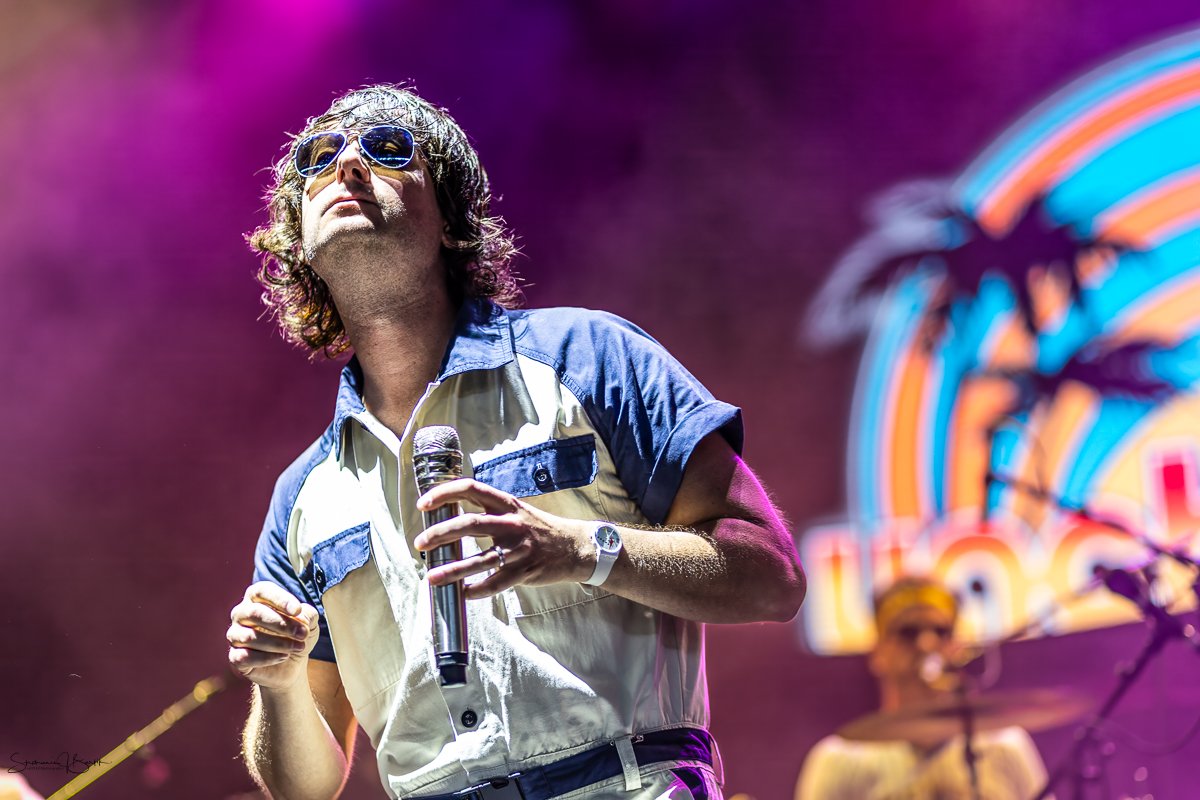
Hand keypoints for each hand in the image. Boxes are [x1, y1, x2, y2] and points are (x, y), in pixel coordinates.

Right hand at [227, 582, 319, 690]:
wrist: (291, 665)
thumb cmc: (296, 635)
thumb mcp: (309, 623)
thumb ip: (308, 614)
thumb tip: (302, 616)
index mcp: (257, 598)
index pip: (262, 591)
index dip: (280, 599)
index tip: (297, 610)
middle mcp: (241, 613)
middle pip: (255, 613)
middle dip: (282, 624)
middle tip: (302, 634)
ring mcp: (235, 635)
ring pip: (249, 637)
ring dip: (277, 643)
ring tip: (298, 647)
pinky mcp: (235, 657)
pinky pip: (244, 656)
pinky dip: (267, 658)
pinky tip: (284, 657)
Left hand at [414, 478, 593, 597]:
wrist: (576, 547)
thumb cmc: (541, 529)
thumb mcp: (517, 511)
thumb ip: (490, 511)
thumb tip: (452, 515)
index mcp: (507, 504)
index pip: (472, 489)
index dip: (444, 493)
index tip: (423, 503)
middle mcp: (512, 523)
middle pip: (470, 524)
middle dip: (440, 533)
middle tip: (420, 543)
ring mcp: (519, 548)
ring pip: (480, 559)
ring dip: (452, 569)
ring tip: (431, 576)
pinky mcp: (526, 571)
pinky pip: (497, 583)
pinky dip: (477, 590)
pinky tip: (463, 594)